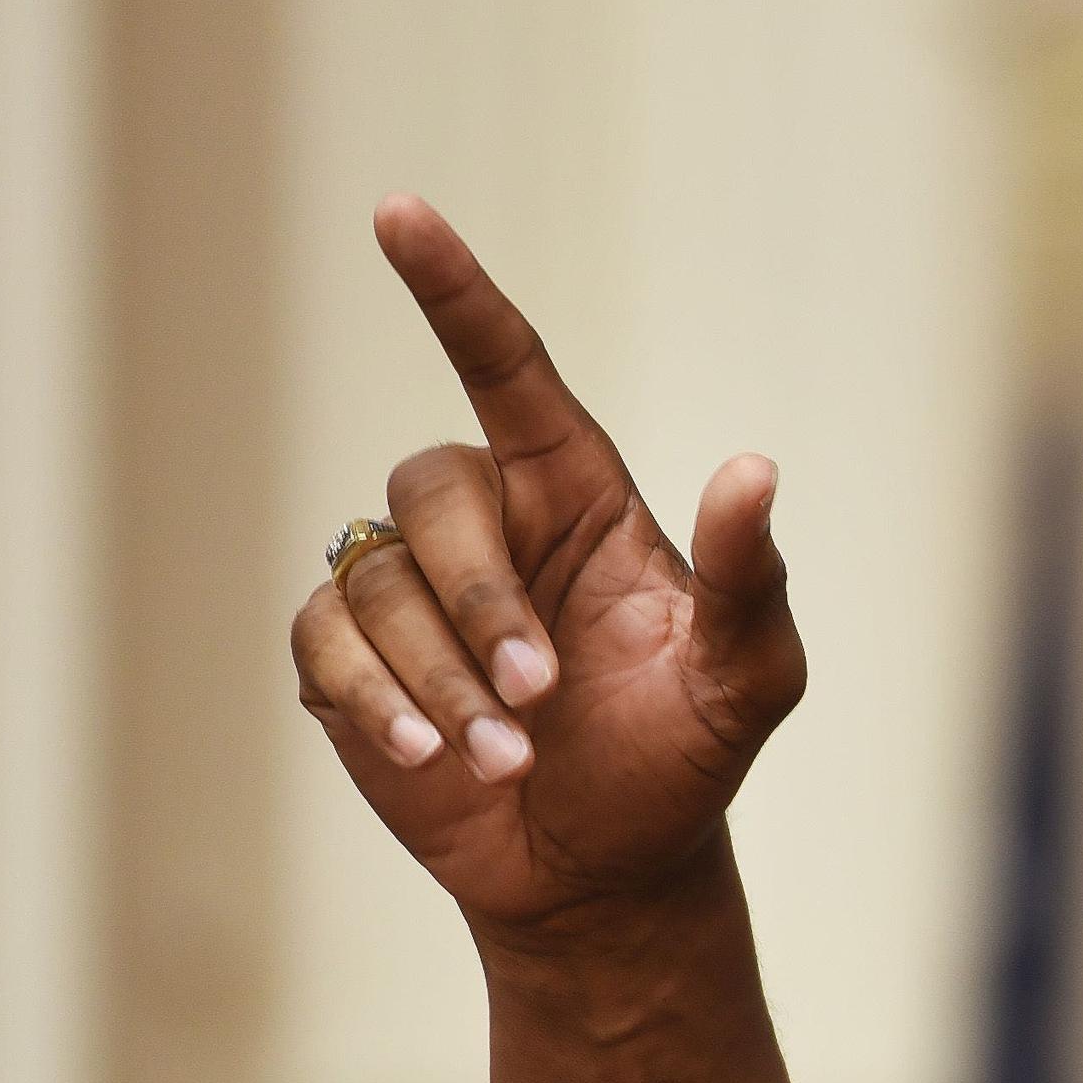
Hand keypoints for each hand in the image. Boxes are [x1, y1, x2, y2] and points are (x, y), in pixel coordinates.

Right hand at [290, 196, 807, 945]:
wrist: (608, 871)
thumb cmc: (683, 757)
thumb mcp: (748, 678)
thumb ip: (753, 579)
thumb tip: (754, 469)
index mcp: (574, 494)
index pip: (505, 366)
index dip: (451, 287)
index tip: (399, 210)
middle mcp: (484, 523)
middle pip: (431, 491)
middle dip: (480, 601)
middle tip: (542, 697)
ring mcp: (408, 589)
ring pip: (380, 584)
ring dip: (443, 680)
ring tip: (509, 758)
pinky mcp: (348, 659)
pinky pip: (327, 642)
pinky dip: (380, 702)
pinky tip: (434, 756)